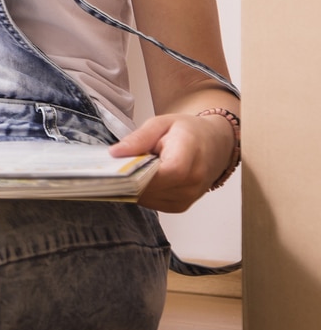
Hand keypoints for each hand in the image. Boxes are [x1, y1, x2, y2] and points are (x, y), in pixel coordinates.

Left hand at [110, 111, 235, 212]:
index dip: (137, 171)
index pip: (164, 173)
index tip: (117, 165)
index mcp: (189, 158)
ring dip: (134, 186)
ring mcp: (188, 198)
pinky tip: (143, 178)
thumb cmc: (187, 131)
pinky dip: (143, 192)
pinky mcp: (180, 206)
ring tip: (134, 168)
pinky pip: (152, 203)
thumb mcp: (161, 124)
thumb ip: (139, 138)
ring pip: (148, 198)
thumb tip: (115, 153)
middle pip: (151, 188)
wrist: (214, 144)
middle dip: (129, 178)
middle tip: (116, 165)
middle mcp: (192, 183)